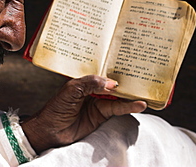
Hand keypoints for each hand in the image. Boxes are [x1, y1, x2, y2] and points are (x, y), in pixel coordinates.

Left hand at [21, 75, 146, 152]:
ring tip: (145, 92)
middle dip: (126, 80)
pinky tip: (139, 105)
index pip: (102, 71)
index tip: (129, 64)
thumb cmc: (56, 107)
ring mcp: (98, 102)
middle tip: (143, 75)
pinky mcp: (102, 115)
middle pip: (113, 83)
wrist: (50, 131)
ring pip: (118, 96)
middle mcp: (93, 90)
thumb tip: (111, 83)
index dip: (114, 68)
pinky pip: (118, 109)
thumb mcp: (71, 89)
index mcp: (85, 80)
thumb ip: (90, 83)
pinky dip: (129, 107)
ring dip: (131, 94)